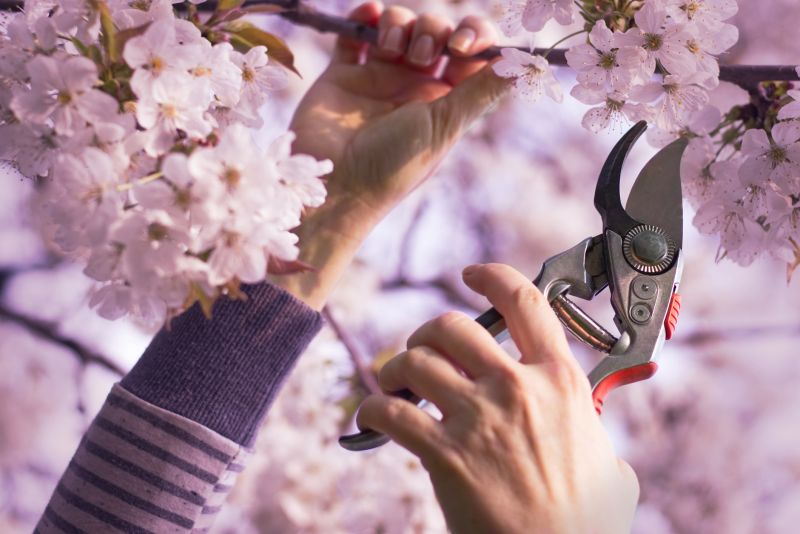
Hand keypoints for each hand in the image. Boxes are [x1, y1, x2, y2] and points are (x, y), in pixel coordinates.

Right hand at [271, 2, 508, 308]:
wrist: (333, 185)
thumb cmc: (392, 165)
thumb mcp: (445, 127)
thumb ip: (482, 90)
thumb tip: (530, 65)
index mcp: (444, 102)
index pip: (470, 54)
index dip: (474, 37)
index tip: (463, 44)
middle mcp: (413, 87)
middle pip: (435, 32)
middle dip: (432, 30)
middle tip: (422, 54)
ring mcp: (377, 78)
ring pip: (398, 26)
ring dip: (399, 24)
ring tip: (390, 51)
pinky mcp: (342, 73)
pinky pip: (356, 33)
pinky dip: (364, 17)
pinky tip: (370, 16)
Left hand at [357, 263, 638, 533]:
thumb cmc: (588, 522)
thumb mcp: (612, 465)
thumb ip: (594, 434)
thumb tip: (594, 433)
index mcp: (559, 381)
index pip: (524, 303)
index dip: (493, 277)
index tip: (472, 274)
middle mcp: (516, 388)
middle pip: (452, 326)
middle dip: (428, 332)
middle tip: (423, 349)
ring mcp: (478, 419)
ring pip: (416, 361)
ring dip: (397, 367)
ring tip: (396, 383)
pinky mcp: (445, 455)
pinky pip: (390, 414)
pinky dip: (372, 409)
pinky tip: (373, 417)